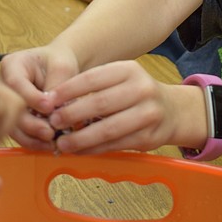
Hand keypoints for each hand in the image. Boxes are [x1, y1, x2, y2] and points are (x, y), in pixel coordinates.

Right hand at [0, 45, 79, 150]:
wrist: (57, 69)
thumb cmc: (57, 63)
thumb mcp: (62, 67)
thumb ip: (56, 85)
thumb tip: (50, 109)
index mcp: (12, 65)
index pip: (15, 83)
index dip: (31, 98)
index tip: (49, 107)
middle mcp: (2, 84)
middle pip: (9, 107)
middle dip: (31, 123)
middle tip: (50, 131)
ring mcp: (3, 103)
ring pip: (11, 124)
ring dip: (31, 136)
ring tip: (51, 141)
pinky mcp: (10, 118)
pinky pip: (17, 133)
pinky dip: (32, 141)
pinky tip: (46, 144)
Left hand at [46, 60, 177, 154]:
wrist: (173, 111)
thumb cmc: (137, 94)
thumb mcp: (121, 80)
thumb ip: (94, 87)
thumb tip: (55, 102)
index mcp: (129, 70)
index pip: (92, 78)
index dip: (67, 90)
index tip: (48, 100)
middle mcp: (141, 89)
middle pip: (99, 103)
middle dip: (71, 115)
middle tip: (52, 123)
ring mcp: (148, 113)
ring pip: (107, 128)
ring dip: (80, 138)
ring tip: (62, 143)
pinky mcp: (149, 137)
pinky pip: (115, 145)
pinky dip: (94, 149)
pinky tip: (80, 151)